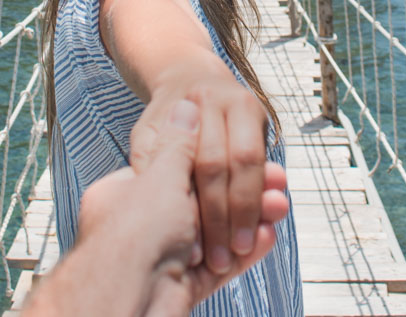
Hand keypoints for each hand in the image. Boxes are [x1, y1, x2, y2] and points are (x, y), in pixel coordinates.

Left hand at [24, 99, 287, 316]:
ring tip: (280, 207)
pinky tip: (269, 234)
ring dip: (252, 218)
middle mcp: (143, 221)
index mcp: (128, 191)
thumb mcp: (157, 178)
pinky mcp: (182, 283)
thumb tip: (186, 109)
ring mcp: (163, 254)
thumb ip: (177, 146)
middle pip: (205, 199)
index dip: (217, 162)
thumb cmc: (132, 236)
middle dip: (243, 193)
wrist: (124, 309)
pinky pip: (218, 264)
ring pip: (216, 231)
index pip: (181, 168)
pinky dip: (247, 251)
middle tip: (277, 185)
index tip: (243, 154)